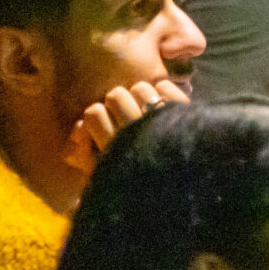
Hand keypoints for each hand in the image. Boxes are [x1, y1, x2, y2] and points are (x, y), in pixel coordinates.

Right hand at [64, 78, 189, 171]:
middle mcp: (136, 135)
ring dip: (143, 95)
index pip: (92, 113)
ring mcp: (162, 123)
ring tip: (148, 109)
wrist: (190, 182)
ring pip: (140, 88)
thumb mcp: (105, 173)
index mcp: (113, 151)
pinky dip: (165, 92)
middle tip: (128, 113)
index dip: (98, 114)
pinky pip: (165, 87)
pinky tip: (166, 107)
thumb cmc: (140, 180)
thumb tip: (78, 127)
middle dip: (120, 101)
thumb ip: (84, 153)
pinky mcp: (184, 114)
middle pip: (116, 95)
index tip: (106, 123)